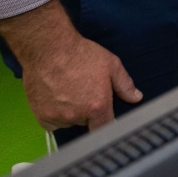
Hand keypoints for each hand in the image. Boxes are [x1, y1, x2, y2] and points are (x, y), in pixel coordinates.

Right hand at [0, 0, 140, 131]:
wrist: (48, 48)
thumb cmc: (81, 53)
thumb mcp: (110, 64)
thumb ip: (124, 84)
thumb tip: (136, 98)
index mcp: (97, 107)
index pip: (105, 128)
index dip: (104, 121)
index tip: (102, 114)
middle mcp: (77, 116)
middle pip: (85, 123)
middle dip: (87, 112)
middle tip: (83, 92)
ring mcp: (57, 117)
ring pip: (68, 122)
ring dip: (70, 113)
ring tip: (67, 92)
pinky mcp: (41, 116)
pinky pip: (51, 123)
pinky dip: (54, 115)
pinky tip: (55, 99)